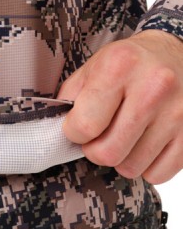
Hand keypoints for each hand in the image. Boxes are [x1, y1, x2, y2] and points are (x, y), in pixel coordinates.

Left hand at [56, 29, 182, 184]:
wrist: (176, 54)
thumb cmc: (129, 64)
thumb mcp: (93, 67)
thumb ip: (71, 99)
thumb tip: (57, 134)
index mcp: (120, 66)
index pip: (85, 126)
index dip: (75, 133)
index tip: (80, 126)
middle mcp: (153, 88)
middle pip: (108, 154)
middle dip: (96, 150)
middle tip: (101, 135)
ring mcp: (177, 113)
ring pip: (132, 168)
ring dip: (121, 159)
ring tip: (125, 136)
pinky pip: (158, 174)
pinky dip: (147, 166)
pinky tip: (146, 144)